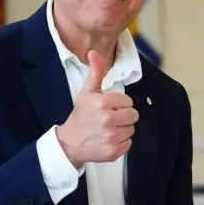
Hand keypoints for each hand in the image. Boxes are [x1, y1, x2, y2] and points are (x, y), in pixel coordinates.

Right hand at [55, 50, 137, 166]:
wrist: (70, 142)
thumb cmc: (81, 115)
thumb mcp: (87, 92)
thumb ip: (95, 72)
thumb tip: (94, 52)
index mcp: (103, 103)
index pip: (127, 101)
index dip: (118, 104)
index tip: (107, 108)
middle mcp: (108, 120)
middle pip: (133, 115)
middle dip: (123, 116)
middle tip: (109, 119)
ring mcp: (112, 137)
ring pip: (131, 129)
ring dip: (122, 129)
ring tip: (108, 129)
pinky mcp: (114, 151)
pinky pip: (129, 143)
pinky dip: (121, 142)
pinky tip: (108, 139)